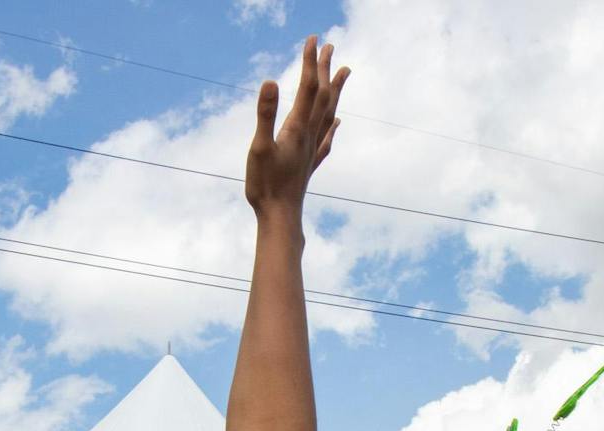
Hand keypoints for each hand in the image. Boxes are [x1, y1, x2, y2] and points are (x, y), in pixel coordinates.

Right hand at [245, 35, 348, 214]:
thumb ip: (265, 114)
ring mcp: (311, 150)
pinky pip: (326, 139)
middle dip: (325, 69)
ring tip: (344, 72)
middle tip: (330, 46)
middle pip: (322, 96)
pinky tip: (338, 123)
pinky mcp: (309, 164)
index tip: (313, 39)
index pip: (307, 87)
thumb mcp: (259, 147)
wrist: (280, 218)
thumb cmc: (266, 186)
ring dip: (336, 91)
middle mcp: (309, 135)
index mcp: (296, 128)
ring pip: (329, 114)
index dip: (310, 62)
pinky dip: (333, 126)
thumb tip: (270, 82)